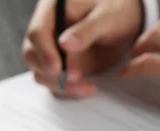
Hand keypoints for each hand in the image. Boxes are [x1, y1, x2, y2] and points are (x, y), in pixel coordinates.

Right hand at [22, 0, 143, 96]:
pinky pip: (54, 83)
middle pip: (32, 55)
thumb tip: (64, 44)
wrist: (127, 22)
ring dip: (60, 85)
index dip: (44, 52)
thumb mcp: (107, 16)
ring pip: (41, 73)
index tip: (57, 68)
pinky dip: (68, 91)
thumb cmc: (117, 10)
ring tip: (86, 86)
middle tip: (76, 77)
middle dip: (49, 72)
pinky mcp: (60, 67)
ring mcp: (51, 51)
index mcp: (53, 11)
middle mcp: (47, 32)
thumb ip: (87, 29)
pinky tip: (87, 89)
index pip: (37, 32)